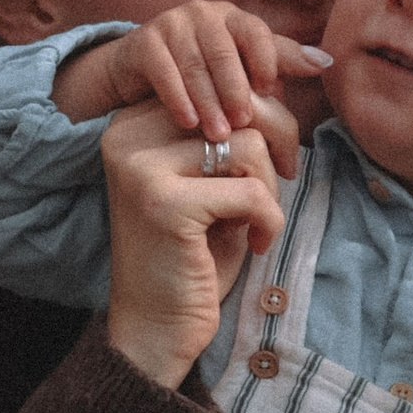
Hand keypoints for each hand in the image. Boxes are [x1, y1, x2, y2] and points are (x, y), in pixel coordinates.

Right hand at [54, 0, 328, 164]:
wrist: (139, 74)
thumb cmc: (203, 75)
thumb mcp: (242, 67)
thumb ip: (281, 63)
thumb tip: (326, 62)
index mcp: (233, 17)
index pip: (255, 32)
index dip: (264, 60)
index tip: (269, 92)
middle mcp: (203, 13)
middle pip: (224, 50)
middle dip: (234, 89)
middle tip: (244, 124)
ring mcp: (171, 24)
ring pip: (194, 63)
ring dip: (208, 101)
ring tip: (218, 134)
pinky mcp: (144, 41)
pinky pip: (163, 70)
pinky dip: (177, 98)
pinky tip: (188, 123)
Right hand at [100, 101, 283, 389]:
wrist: (156, 328)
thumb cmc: (193, 256)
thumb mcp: (213, 183)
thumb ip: (232, 134)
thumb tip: (281, 87)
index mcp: (135, 123)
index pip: (217, 84)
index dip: (261, 118)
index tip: (269, 164)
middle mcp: (128, 136)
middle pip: (235, 103)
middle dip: (277, 141)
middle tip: (284, 181)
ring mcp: (141, 167)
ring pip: (248, 144)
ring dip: (269, 187)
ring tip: (257, 222)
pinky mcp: (164, 203)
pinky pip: (251, 192)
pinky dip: (269, 221)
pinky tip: (254, 244)